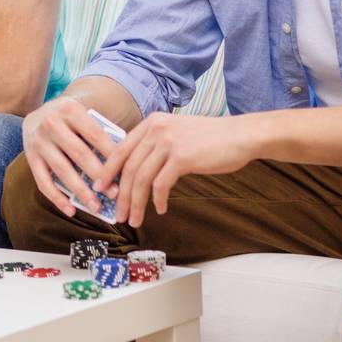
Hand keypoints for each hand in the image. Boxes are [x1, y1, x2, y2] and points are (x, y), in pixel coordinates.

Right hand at [20, 96, 126, 218]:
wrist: (37, 112)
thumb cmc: (70, 120)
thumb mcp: (82, 115)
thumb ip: (98, 133)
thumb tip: (120, 165)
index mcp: (69, 109)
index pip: (95, 134)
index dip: (111, 155)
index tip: (125, 173)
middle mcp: (51, 123)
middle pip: (79, 153)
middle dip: (99, 176)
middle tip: (115, 194)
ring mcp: (38, 141)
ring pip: (62, 170)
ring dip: (81, 191)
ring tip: (96, 207)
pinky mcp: (30, 158)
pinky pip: (43, 182)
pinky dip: (57, 198)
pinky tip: (71, 210)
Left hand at [102, 112, 257, 227]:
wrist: (241, 135)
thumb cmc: (212, 139)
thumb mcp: (177, 133)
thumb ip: (157, 144)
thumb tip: (137, 171)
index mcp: (152, 122)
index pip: (121, 149)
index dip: (108, 171)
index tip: (100, 188)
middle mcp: (156, 129)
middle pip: (128, 167)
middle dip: (120, 194)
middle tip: (117, 213)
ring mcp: (168, 142)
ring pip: (141, 178)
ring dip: (135, 203)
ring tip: (134, 219)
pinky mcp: (182, 157)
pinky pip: (161, 185)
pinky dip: (157, 200)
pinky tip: (161, 209)